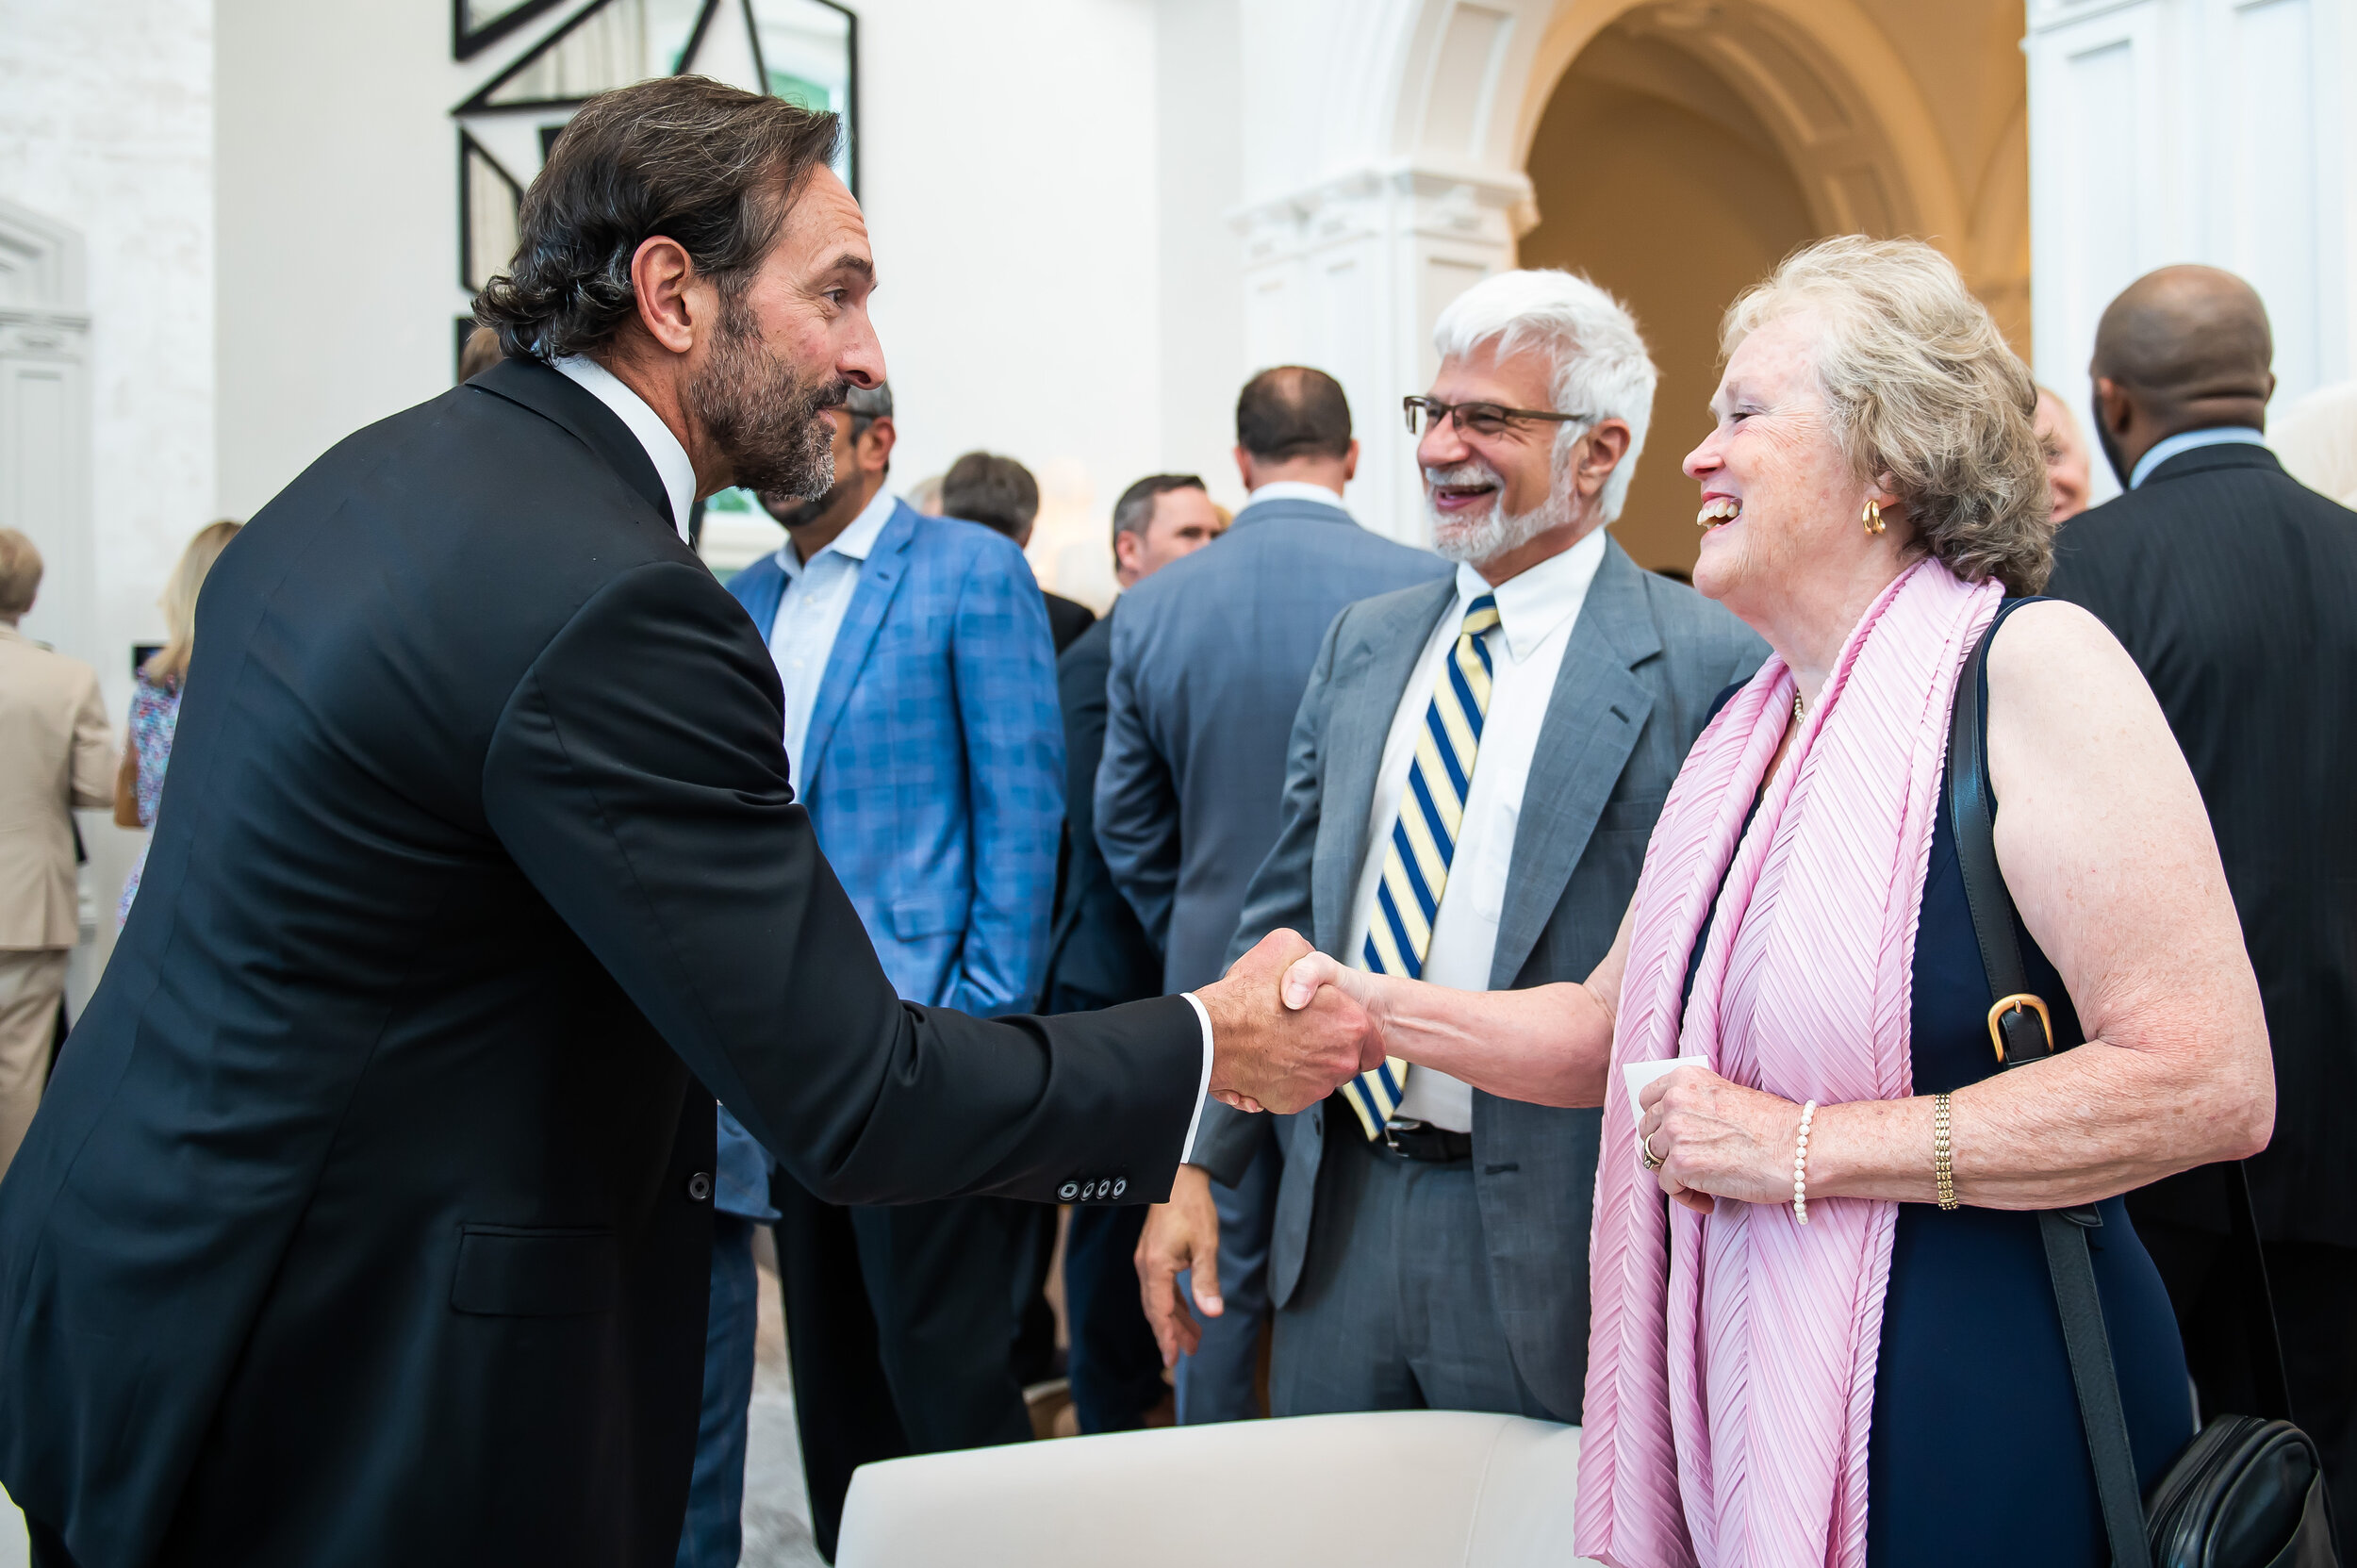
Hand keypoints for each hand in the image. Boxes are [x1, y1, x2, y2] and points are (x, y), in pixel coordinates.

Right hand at [1135, 1163, 1222, 1365]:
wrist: (1179, 1178)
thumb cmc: (1192, 1208)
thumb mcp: (1206, 1245)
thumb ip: (1207, 1280)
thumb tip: (1213, 1312)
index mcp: (1155, 1267)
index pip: (1159, 1311)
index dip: (1166, 1336)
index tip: (1172, 1359)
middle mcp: (1146, 1266)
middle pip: (1156, 1309)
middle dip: (1171, 1333)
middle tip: (1185, 1355)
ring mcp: (1148, 1260)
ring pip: (1159, 1299)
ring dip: (1175, 1319)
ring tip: (1192, 1340)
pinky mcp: (1153, 1254)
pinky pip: (1161, 1287)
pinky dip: (1173, 1302)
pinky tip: (1186, 1311)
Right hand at [1197, 929, 1381, 1114]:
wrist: (1213, 1034)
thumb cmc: (1248, 992)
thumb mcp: (1287, 946)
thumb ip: (1308, 960)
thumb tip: (1307, 974)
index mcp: (1352, 1023)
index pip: (1373, 1044)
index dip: (1356, 1036)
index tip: (1336, 1030)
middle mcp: (1342, 1060)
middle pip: (1345, 1063)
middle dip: (1328, 1051)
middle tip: (1300, 1034)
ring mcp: (1318, 1086)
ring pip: (1319, 1079)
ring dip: (1304, 1066)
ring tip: (1276, 1045)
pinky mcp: (1293, 1103)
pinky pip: (1294, 1092)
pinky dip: (1282, 1081)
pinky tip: (1263, 1062)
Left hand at [1637, 1066, 1803, 1214]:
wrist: (1798, 1147)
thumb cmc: (1774, 1125)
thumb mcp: (1728, 1094)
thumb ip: (1697, 1103)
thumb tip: (1675, 1124)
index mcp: (1685, 1079)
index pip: (1647, 1099)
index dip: (1656, 1120)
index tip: (1666, 1134)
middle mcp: (1674, 1101)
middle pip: (1647, 1130)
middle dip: (1663, 1148)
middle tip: (1684, 1164)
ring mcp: (1674, 1132)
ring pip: (1654, 1158)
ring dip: (1674, 1174)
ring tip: (1699, 1184)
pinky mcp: (1680, 1164)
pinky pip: (1668, 1186)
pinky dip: (1686, 1197)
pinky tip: (1708, 1201)